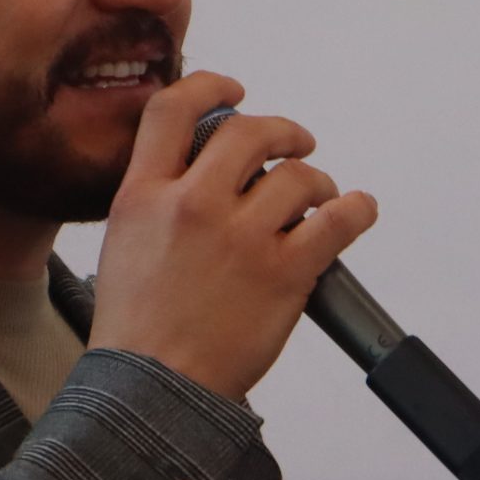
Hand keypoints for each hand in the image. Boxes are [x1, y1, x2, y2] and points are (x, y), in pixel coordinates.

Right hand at [88, 72, 379, 398]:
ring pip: (297, 176)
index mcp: (143, 195)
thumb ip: (158, 198)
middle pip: (248, 131)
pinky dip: (355, 209)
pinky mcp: (284, 272)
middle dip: (281, 131)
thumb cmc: (137, 330)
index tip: (234, 91)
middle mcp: (192, 205)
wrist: (151, 392)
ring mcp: (241, 238)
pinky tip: (355, 210)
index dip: (211, 87)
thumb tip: (202, 172)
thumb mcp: (124, 244)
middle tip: (296, 143)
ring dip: (317, 181)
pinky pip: (337, 221)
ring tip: (319, 199)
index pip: (173, 110)